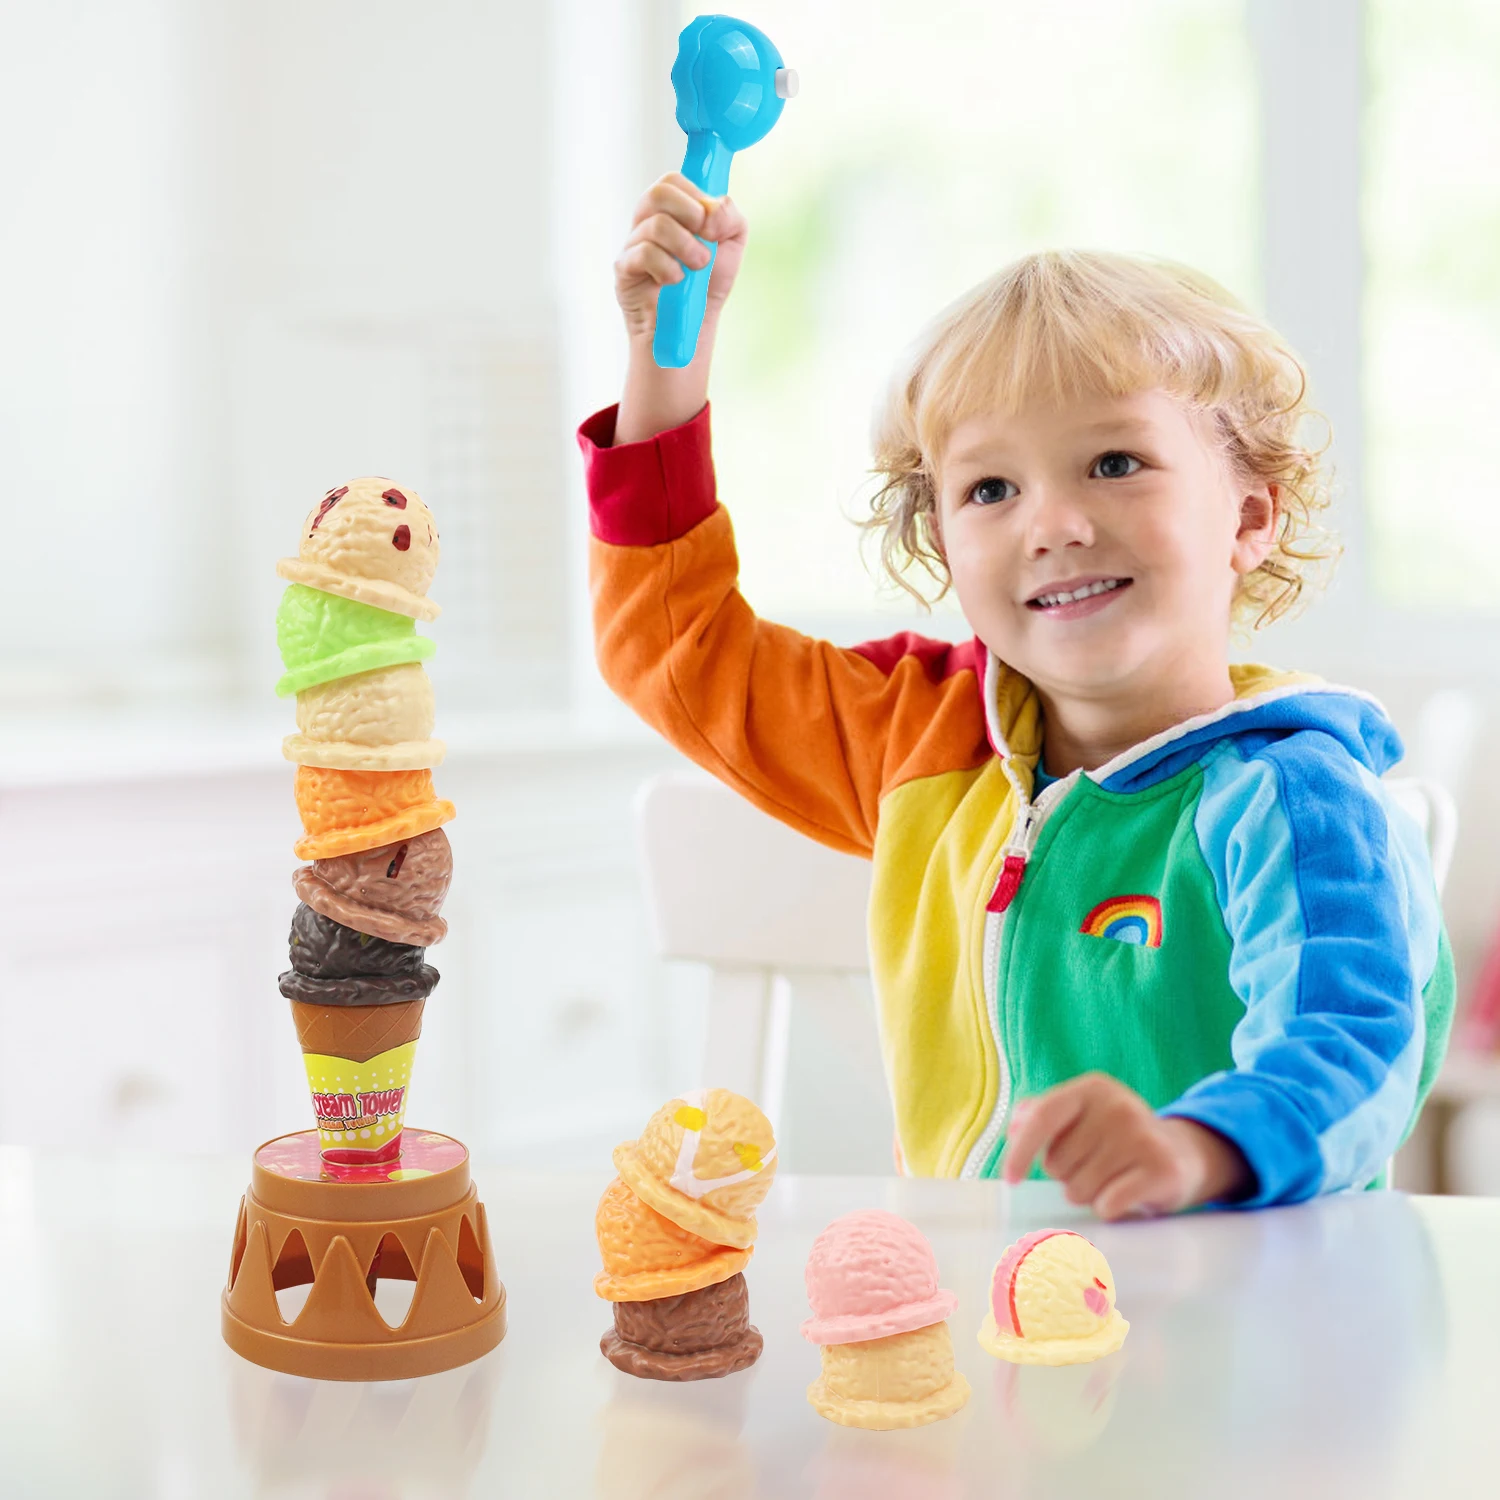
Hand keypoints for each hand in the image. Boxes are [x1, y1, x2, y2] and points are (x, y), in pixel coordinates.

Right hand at [614, 172, 748, 343]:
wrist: (693, 327)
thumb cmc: (706, 285)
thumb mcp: (730, 245)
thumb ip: (729, 216)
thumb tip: (712, 207)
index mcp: (671, 210)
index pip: (673, 181)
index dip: (696, 196)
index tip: (712, 225)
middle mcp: (648, 221)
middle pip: (659, 193)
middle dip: (690, 215)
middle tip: (705, 242)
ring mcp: (632, 244)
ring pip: (655, 225)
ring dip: (685, 247)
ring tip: (697, 268)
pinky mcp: (623, 269)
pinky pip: (643, 254)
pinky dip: (668, 268)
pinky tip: (675, 281)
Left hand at [999, 1073, 1250, 1219]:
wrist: (1181, 1154)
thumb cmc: (1114, 1137)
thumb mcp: (1080, 1115)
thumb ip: (1040, 1116)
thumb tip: (1014, 1129)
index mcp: (1091, 1088)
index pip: (1043, 1117)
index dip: (1020, 1151)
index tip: (1011, 1179)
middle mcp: (1118, 1106)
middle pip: (1057, 1163)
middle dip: (1066, 1175)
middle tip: (1092, 1166)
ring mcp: (1142, 1136)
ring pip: (1078, 1189)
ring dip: (1087, 1193)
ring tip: (1110, 1178)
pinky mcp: (1162, 1170)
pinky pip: (1108, 1204)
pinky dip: (1108, 1208)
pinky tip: (1125, 1194)